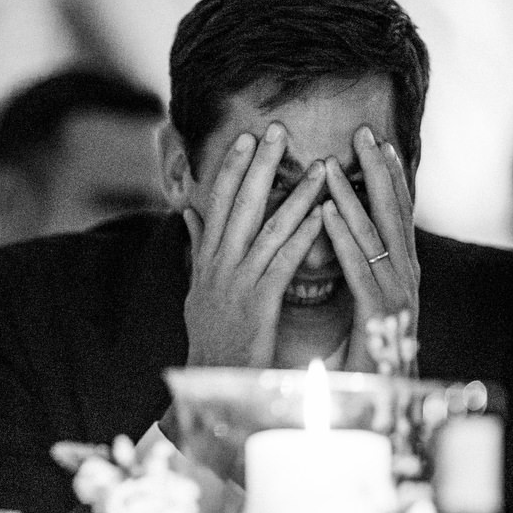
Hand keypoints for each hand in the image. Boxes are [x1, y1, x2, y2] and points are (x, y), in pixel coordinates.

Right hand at [182, 123, 326, 367]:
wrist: (211, 382)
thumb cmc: (211, 339)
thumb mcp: (197, 290)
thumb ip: (197, 249)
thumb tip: (188, 214)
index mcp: (207, 261)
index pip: (217, 204)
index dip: (231, 168)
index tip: (247, 139)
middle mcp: (218, 266)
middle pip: (239, 205)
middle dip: (259, 166)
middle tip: (278, 131)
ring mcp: (238, 284)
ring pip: (267, 228)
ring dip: (295, 194)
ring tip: (321, 166)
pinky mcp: (259, 304)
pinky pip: (284, 262)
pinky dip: (304, 235)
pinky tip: (324, 215)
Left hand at [320, 126, 419, 373]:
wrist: (376, 410)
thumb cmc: (366, 360)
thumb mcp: (363, 310)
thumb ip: (361, 277)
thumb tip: (349, 245)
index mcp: (400, 276)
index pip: (395, 218)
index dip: (387, 179)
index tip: (376, 143)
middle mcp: (405, 280)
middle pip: (393, 216)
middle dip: (380, 173)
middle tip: (366, 133)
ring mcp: (396, 298)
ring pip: (376, 236)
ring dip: (355, 196)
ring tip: (337, 162)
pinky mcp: (379, 318)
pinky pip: (359, 269)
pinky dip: (343, 238)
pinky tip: (327, 212)